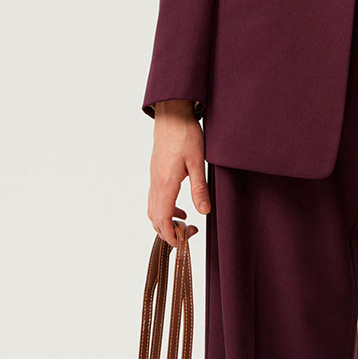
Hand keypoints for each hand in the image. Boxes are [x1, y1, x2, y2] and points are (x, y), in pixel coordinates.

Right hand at [147, 99, 209, 245]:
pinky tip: (181, 208)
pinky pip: (156, 199)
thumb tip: (204, 212)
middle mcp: (156, 183)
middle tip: (188, 234)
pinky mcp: (156, 173)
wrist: (171, 115)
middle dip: (168, 232)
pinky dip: (165, 209)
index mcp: (165, 183)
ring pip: (153, 209)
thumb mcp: (198, 161)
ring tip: (185, 224)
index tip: (182, 244)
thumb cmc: (185, 134)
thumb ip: (199, 187)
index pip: (162, 218)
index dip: (170, 235)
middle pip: (155, 218)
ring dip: (165, 222)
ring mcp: (154, 178)